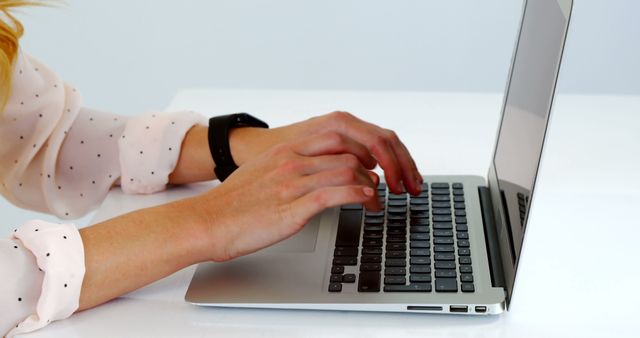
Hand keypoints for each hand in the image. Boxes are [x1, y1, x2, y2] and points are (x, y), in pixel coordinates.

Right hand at [190, 131, 379, 261]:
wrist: (209, 221)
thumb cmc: (235, 202)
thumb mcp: (264, 171)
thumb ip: (292, 166)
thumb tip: (319, 171)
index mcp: (286, 150)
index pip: (336, 136)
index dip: (361, 148)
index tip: (372, 163)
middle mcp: (291, 160)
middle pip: (348, 150)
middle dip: (374, 164)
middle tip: (383, 179)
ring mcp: (292, 182)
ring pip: (347, 171)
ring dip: (371, 186)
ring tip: (376, 200)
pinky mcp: (293, 207)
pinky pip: (336, 194)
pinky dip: (358, 196)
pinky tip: (367, 202)